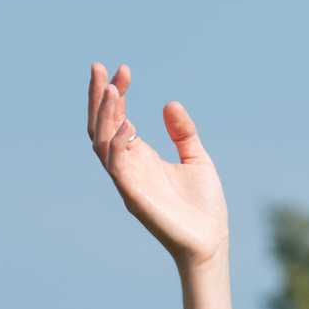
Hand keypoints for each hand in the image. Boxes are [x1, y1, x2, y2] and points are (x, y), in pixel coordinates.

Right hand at [86, 63, 228, 268]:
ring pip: (102, 144)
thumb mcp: (197, 158)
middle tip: (98, 67)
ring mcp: (128, 182)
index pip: (117, 119)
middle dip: (97, 98)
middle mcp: (128, 167)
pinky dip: (118, 144)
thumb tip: (169, 104)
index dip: (117, 94)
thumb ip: (183, 133)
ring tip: (111, 88)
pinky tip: (127, 124)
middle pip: (100, 127)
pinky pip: (117, 168)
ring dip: (104, 116)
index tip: (123, 69)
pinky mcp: (134, 197)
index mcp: (140, 157)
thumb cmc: (203, 206)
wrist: (210, 241)